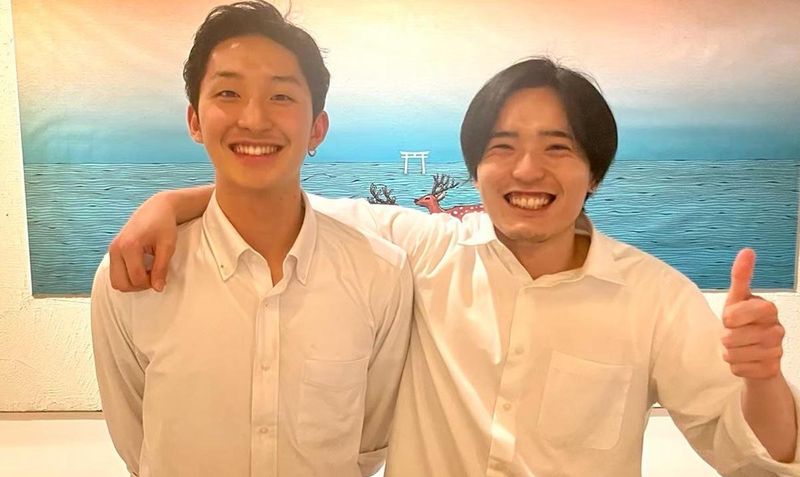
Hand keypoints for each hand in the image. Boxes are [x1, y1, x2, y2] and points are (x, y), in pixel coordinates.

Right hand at [108, 193, 177, 291]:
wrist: (156, 208)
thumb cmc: (164, 225)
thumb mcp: (167, 246)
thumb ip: (161, 268)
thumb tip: (158, 289)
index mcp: (129, 246)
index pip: (136, 278)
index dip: (151, 283)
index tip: (162, 276)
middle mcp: (115, 248)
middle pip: (121, 284)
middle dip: (139, 286)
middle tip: (154, 276)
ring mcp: (112, 249)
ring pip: (115, 281)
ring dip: (132, 283)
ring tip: (148, 272)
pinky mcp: (112, 250)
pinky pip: (115, 273)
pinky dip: (127, 276)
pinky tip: (141, 267)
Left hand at [721, 248, 784, 379]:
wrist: (755, 354)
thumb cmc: (743, 322)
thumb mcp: (737, 299)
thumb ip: (741, 276)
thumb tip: (747, 250)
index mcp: (767, 308)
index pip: (736, 313)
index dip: (729, 318)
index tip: (730, 319)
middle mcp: (776, 328)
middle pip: (731, 337)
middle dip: (726, 338)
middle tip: (734, 335)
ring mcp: (777, 350)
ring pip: (733, 354)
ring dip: (730, 353)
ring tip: (739, 348)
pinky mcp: (771, 370)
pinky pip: (738, 369)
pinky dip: (736, 367)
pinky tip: (746, 361)